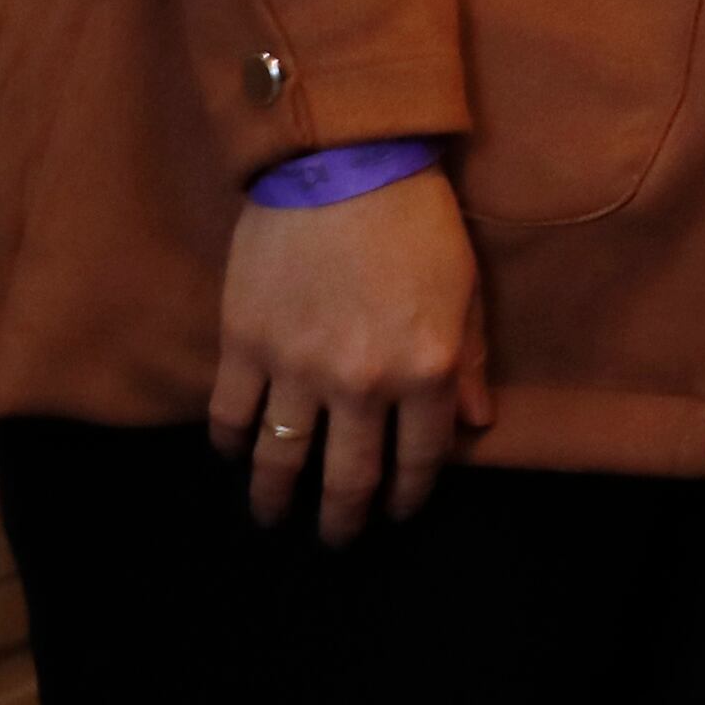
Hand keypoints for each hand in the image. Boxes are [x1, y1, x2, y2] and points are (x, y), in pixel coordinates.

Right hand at [207, 168, 490, 545]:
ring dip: (276, 500)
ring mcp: (297, 367)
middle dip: (342, 521)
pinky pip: (230, 416)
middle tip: (335, 541)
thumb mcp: (466, 290)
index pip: (420, 461)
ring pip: (281, 460)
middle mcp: (362, 381)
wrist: (345, 163)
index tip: (399, 514)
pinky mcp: (244, 345)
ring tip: (274, 518)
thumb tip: (477, 426)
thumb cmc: (418, 222)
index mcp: (426, 369)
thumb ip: (472, 362)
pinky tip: (232, 455)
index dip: (409, 496)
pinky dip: (228, 445)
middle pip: (348, 478)